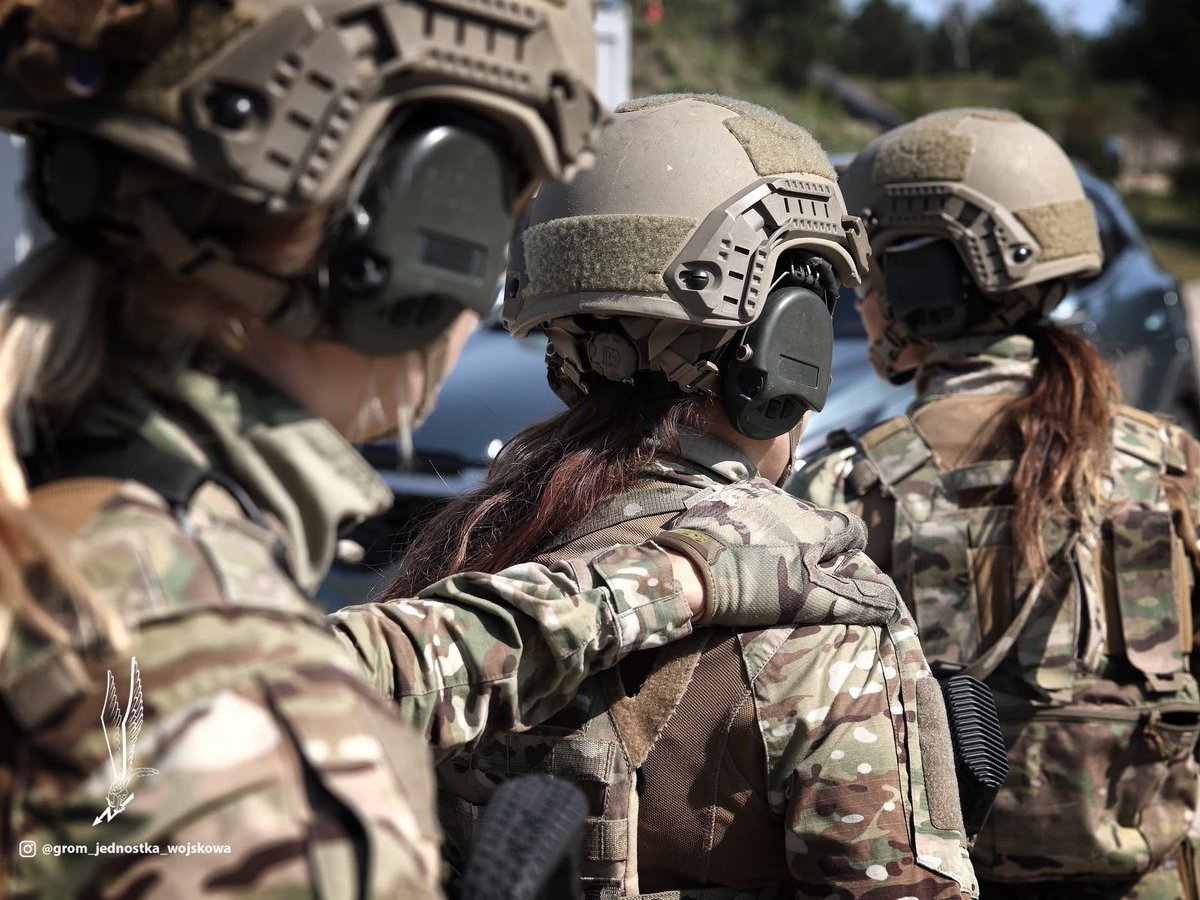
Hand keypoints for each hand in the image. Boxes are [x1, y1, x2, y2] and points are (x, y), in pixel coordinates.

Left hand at [652, 478, 897, 626]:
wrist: (688, 573)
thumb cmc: (754, 588)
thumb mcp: (811, 600)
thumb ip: (855, 600)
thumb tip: (893, 606)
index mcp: (818, 521)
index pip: (852, 533)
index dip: (848, 557)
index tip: (832, 578)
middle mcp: (792, 498)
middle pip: (817, 523)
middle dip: (812, 547)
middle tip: (793, 577)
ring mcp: (755, 493)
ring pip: (783, 514)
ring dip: (781, 535)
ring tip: (762, 565)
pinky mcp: (725, 496)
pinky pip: (750, 509)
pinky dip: (751, 527)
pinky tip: (737, 550)